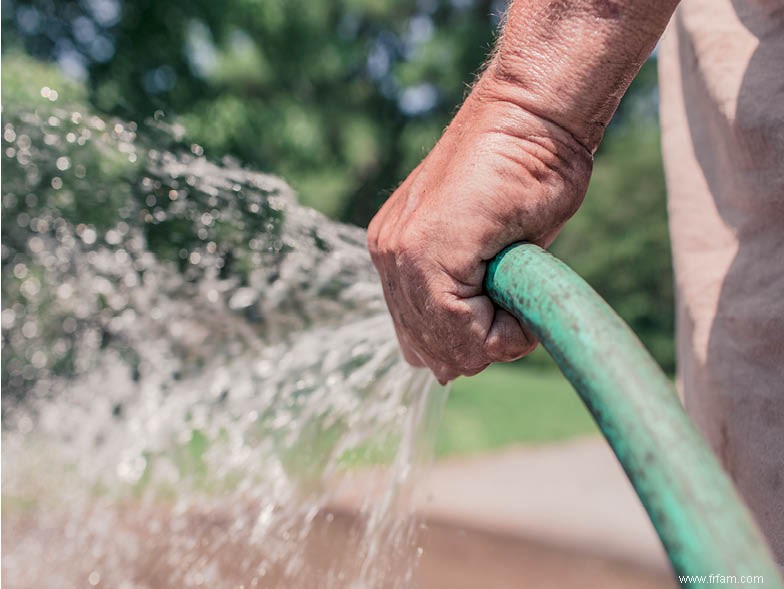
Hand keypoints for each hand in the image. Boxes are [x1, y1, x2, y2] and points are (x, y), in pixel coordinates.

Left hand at [367, 80, 592, 383]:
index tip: (508, 313)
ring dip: (495, 337)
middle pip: (430, 352)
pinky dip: (505, 330)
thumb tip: (442, 372)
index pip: (421, 340)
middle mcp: (388, 255)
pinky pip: (462, 328)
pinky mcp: (424, 249)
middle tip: (516, 305)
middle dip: (481, 345)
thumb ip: (462, 300)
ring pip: (446, 346)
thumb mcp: (489, 252)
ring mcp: (400, 252)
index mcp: (397, 254)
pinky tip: (521, 294)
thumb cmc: (525, 174)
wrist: (533, 116)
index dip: (472, 344)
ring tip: (520, 293)